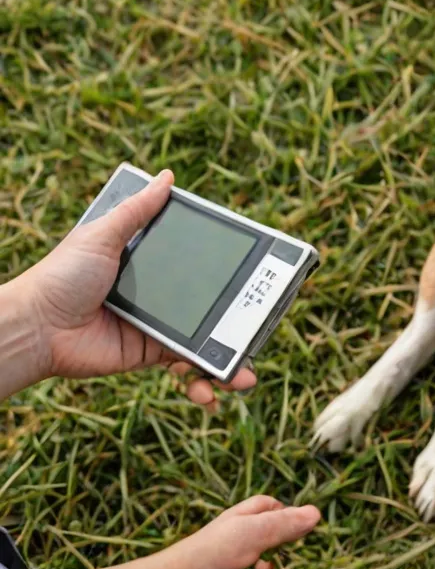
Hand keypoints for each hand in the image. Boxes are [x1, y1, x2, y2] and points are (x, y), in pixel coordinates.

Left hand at [6, 169, 255, 406]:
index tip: (260, 271)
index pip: (200, 261)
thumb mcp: (102, 234)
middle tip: (264, 323)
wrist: (37, 327)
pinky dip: (203, 379)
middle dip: (243, 317)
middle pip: (214, 302)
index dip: (230, 267)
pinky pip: (187, 364)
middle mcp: (163, 291)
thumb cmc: (63, 275)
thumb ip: (137, 210)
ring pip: (207, 338)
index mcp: (154, 261)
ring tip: (247, 373)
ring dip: (231, 358)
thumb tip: (167, 177)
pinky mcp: (153, 353)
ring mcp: (161, 323)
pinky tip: (212, 391)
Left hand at [174, 496, 322, 568]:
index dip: (289, 512)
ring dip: (270, 551)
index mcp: (245, 512)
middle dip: (281, 532)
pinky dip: (258, 565)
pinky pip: (247, 560)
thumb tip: (317, 513)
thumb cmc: (217, 553)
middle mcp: (237, 525)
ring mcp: (229, 546)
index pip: (272, 504)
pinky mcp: (222, 566)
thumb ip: (284, 524)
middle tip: (294, 546)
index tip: (303, 528)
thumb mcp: (256, 534)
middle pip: (266, 522)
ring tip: (276, 564)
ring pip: (258, 543)